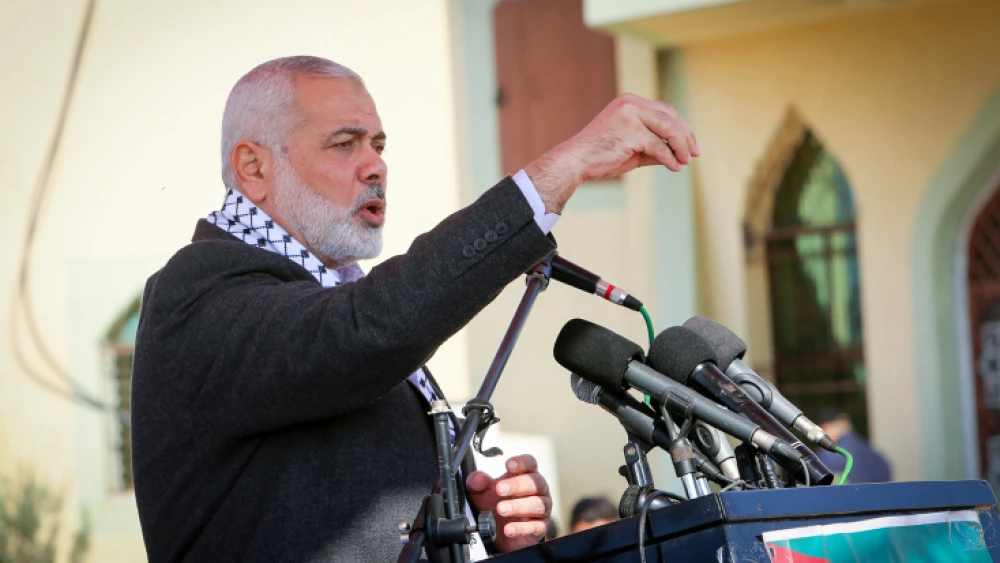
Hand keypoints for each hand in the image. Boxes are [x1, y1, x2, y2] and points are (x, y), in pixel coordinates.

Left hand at [465, 454, 551, 552]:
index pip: (530, 463)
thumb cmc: (493, 504)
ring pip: (539, 504)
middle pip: (536, 482)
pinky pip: (537, 526)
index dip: (521, 462)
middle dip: (517, 485)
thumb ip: (476, 483)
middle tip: (499, 489)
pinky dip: (522, 528)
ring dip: (519, 506)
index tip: (508, 465)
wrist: (496, 531)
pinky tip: (508, 529)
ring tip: (501, 509)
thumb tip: (478, 479)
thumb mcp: (480, 492)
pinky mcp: (541, 527)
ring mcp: (542, 509)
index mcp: (524, 475)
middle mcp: (537, 490)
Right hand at [525, 93, 699, 212]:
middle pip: (669, 117)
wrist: (575, 162)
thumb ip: (655, 146)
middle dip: (685, 136)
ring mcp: (630, 116)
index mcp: (630, 102)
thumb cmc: (601, 156)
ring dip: (680, 147)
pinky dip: (669, 158)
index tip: (691, 144)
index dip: (681, 127)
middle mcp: (631, 103)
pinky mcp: (630, 132)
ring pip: (667, 130)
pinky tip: (675, 167)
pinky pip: (658, 146)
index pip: (664, 111)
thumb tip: (680, 154)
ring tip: (686, 161)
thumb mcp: (633, 147)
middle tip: (695, 153)